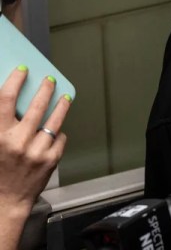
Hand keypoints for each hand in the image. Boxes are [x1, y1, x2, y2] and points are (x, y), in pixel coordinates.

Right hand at [0, 66, 70, 247]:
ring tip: (64, 96)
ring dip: (61, 105)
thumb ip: (2, 122)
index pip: (6, 99)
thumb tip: (13, 98)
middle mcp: (17, 141)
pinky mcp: (51, 159)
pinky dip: (56, 134)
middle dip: (45, 88)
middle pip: (36, 105)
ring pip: (54, 119)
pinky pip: (59, 137)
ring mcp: (36, 151)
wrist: (5, 200)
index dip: (15, 80)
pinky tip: (54, 131)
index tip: (23, 70)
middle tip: (50, 79)